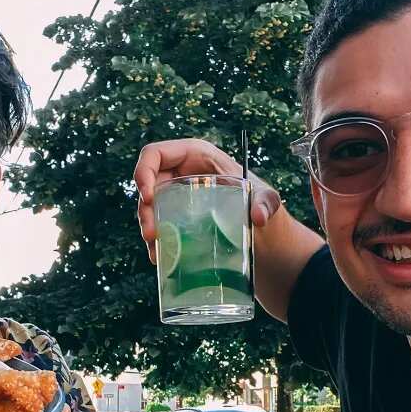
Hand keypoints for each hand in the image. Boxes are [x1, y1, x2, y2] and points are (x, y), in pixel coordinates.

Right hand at [133, 138, 284, 264]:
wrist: (259, 225)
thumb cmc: (259, 198)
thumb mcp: (267, 197)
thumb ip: (267, 202)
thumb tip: (258, 216)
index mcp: (194, 154)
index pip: (155, 154)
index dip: (143, 171)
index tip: (148, 197)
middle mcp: (180, 172)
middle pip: (148, 184)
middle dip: (145, 210)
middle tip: (151, 233)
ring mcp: (176, 194)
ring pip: (150, 208)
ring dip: (148, 228)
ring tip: (156, 250)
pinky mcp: (176, 215)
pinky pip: (159, 224)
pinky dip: (157, 241)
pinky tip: (161, 257)